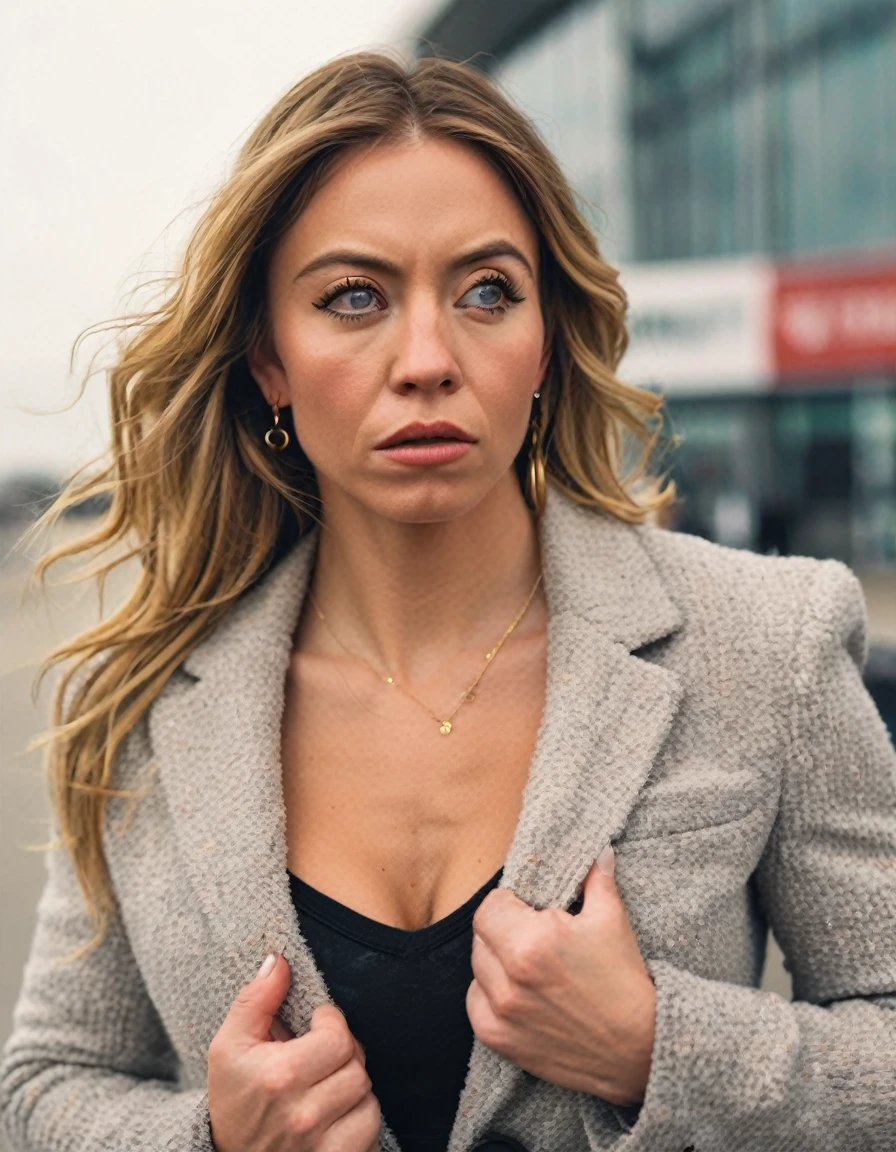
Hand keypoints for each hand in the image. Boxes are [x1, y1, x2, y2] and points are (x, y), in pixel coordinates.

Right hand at [208, 953, 381, 1151]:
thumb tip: (278, 960)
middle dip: (343, 1057)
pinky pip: (370, 1129)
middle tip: (321, 1058)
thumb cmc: (232, 1100)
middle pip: (357, 1067)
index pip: (339, 1038)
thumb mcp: (229, 1047)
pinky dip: (359, 1119)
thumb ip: (255, 999)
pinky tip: (336, 1115)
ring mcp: (322, 1146)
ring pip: (368, 1097)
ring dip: (352, 1088)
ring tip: (326, 1087)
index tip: (318, 1026)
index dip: (331, 1025)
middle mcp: (303, 1115)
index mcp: (279, 1077)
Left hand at [466, 844, 655, 1105]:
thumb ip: (595, 878)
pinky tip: (520, 992)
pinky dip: (490, 995)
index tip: (528, 908)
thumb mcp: (611, 920)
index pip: (490, 906)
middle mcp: (507, 979)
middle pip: (481, 936)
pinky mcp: (499, 1040)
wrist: (639, 1050)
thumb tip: (596, 850)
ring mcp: (500, 1013)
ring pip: (477, 969)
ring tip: (528, 964)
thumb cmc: (624, 982)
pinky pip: (476, 1004)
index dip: (509, 903)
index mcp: (529, 942)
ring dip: (495, 961)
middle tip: (531, 934)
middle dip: (502, 929)